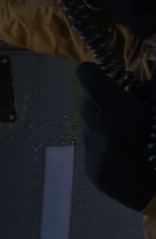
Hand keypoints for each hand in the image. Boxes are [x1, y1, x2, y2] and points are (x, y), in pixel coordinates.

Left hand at [77, 63, 155, 211]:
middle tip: (126, 103)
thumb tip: (148, 69)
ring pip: (90, 124)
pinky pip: (94, 148)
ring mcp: (91, 150)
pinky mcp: (91, 169)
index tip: (102, 72)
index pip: (88, 76)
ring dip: (105, 122)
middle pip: (89, 100)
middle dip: (105, 98)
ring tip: (129, 130)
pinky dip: (106, 144)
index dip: (93, 70)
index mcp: (116, 109)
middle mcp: (96, 127)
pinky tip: (126, 151)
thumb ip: (152, 88)